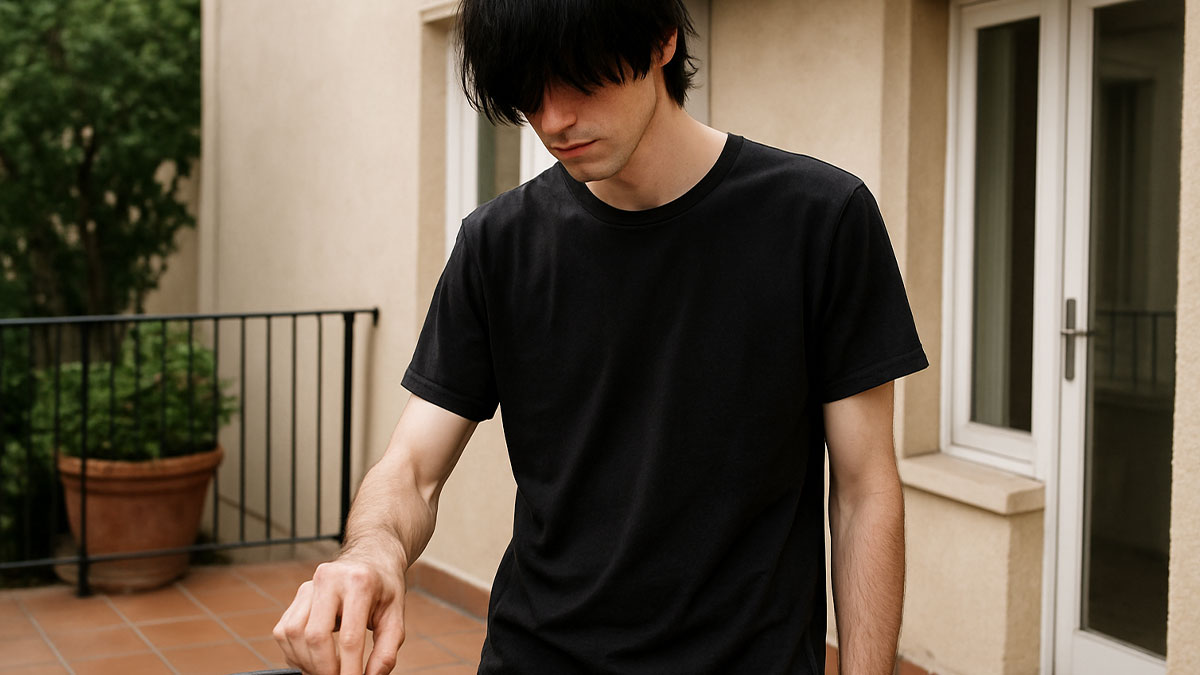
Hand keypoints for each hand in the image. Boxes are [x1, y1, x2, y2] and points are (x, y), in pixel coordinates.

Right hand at [273, 557, 406, 674]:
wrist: (371, 558)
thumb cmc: (384, 588)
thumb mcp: (396, 615)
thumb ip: (387, 649)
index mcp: (359, 582)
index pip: (349, 637)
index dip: (350, 669)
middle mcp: (329, 579)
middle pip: (315, 637)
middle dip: (324, 669)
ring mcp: (308, 585)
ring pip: (293, 635)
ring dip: (306, 662)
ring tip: (327, 670)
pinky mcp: (297, 595)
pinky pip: (284, 631)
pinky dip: (295, 652)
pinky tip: (313, 657)